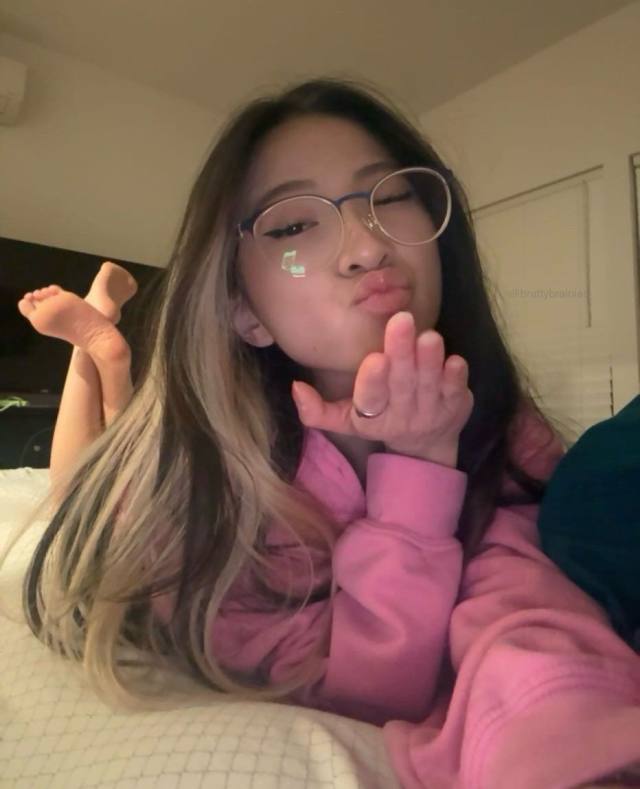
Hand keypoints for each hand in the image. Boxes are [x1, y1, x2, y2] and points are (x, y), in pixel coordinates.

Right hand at [291, 311, 473, 467]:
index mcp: (370, 417)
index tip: (374, 358)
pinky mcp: (454, 407)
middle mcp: (401, 417)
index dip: (371, 381)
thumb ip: (317, 410)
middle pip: (401, 386)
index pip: (369, 400)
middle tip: (403, 321)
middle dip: (402, 354)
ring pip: (429, 386)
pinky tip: (455, 360)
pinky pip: (456, 392)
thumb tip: (295, 387)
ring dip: (429, 361)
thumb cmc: (380, 418)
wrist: (424, 447)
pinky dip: (456, 377)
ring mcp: (430, 413)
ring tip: (430, 336)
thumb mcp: (346, 419)